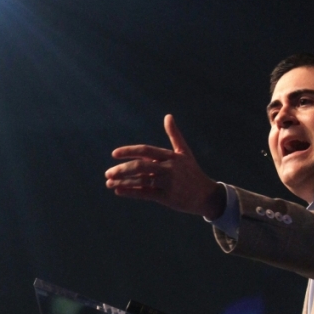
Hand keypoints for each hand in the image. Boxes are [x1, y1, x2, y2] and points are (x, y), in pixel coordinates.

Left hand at [105, 114, 225, 219]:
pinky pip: (146, 194)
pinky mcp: (167, 197)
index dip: (129, 151)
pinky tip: (118, 190)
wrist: (206, 195)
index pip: (146, 150)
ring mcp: (168, 183)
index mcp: (171, 156)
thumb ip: (174, 135)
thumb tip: (168, 116)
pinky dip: (131, 192)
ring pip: (141, 181)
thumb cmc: (192, 172)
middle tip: (107, 173)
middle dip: (122, 169)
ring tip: (109, 182)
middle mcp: (169, 168)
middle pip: (141, 166)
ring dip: (123, 182)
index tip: (114, 154)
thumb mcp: (184, 152)